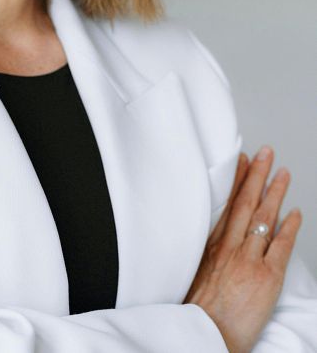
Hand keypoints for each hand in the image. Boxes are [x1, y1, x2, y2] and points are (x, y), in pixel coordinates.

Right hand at [184, 146, 302, 352]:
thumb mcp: (193, 272)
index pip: (226, 203)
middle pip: (246, 203)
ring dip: (275, 192)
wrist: (204, 334)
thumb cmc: (198, 309)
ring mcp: (248, 260)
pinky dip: (289, 227)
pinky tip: (295, 212)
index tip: (242, 159)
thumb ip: (205, 252)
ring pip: (264, 218)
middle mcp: (230, 247)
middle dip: (257, 175)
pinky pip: (281, 246)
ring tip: (283, 173)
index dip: (236, 179)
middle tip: (266, 153)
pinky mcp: (266, 277)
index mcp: (211, 245)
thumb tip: (211, 239)